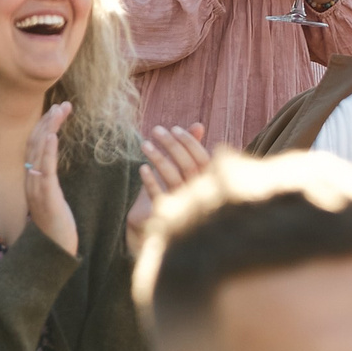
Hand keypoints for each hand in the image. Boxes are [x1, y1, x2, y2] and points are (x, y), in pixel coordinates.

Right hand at [24, 101, 78, 257]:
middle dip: (48, 121)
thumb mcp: (51, 197)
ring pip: (39, 151)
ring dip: (49, 129)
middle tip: (62, 104)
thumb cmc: (55, 225)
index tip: (58, 109)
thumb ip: (48, 179)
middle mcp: (30, 179)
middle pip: (35, 143)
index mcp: (32, 178)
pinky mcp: (46, 195)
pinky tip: (53, 135)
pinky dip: (48, 150)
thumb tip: (50, 164)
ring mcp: (36, 187)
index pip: (35, 145)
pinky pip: (45, 169)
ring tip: (59, 111)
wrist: (53, 250)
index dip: (45, 125)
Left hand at [126, 122, 210, 243]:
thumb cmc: (177, 189)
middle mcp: (199, 194)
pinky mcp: (166, 215)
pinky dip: (150, 181)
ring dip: (158, 159)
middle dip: (171, 145)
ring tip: (144, 144)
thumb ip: (192, 148)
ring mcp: (184, 206)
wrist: (165, 225)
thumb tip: (199, 125)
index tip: (173, 129)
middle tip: (155, 130)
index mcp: (208, 182)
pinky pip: (159, 196)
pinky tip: (143, 168)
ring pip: (173, 179)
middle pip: (188, 166)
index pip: (202, 159)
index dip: (189, 142)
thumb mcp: (184, 168)